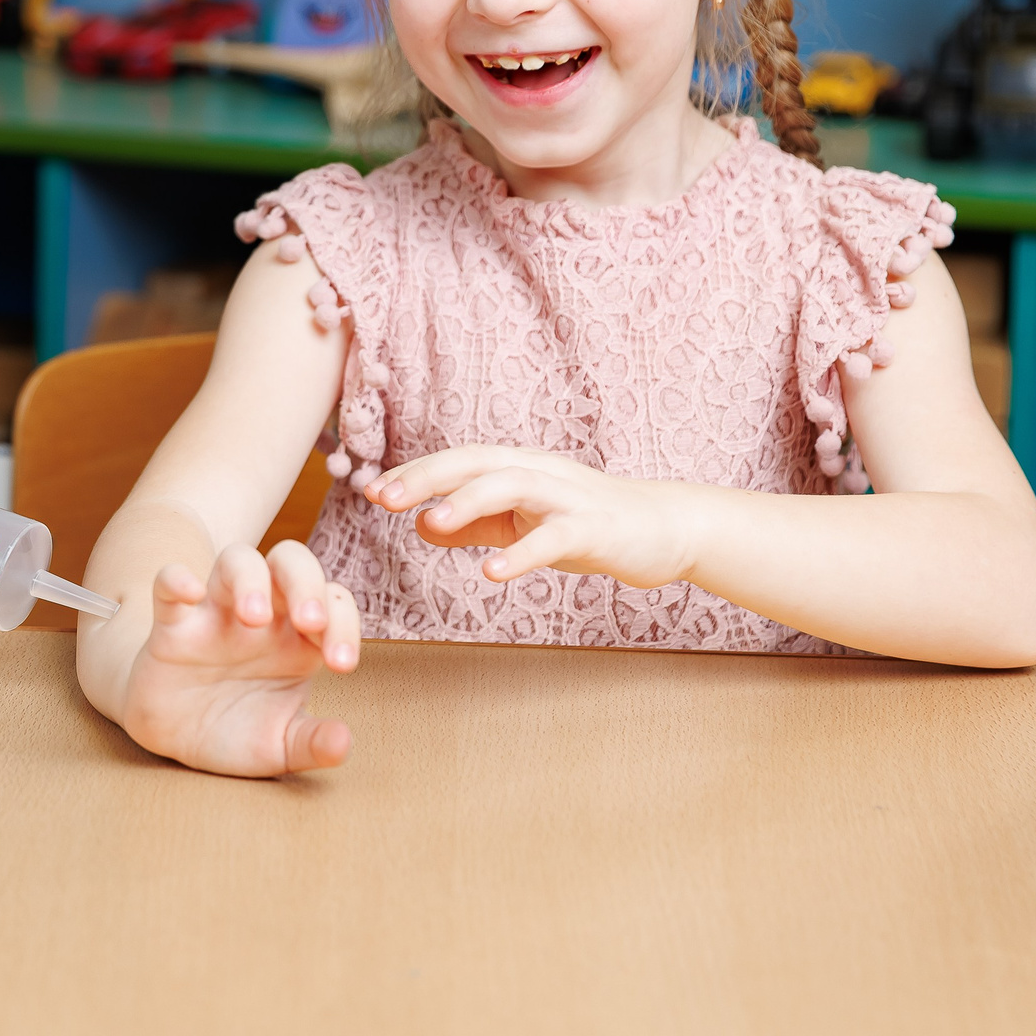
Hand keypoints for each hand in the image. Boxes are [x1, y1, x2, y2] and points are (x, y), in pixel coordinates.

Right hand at [113, 541, 359, 776]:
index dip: (345, 625)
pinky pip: (169, 583)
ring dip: (250, 578)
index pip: (333, 603)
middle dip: (306, 583)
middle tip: (309, 622)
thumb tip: (342, 743)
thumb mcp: (278, 748)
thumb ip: (311, 743)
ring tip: (253, 617)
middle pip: (290, 561)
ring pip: (236, 559)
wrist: (173, 740)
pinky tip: (190, 593)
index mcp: (296, 640)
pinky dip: (177, 579)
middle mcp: (261, 617)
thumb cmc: (234, 731)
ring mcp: (215, 614)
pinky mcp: (172, 625)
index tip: (341, 666)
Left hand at [363, 446, 692, 587]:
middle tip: (383, 498)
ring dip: (470, 501)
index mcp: (518, 468)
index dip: (415, 473)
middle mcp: (540, 472)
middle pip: (477, 462)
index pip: (458, 462)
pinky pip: (555, 536)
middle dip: (428, 476)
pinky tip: (493, 573)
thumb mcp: (522, 523)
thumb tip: (421, 523)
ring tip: (433, 521)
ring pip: (514, 485)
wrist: (664, 530)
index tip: (371, 489)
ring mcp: (569, 497)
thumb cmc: (586, 523)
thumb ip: (475, 523)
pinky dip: (522, 552)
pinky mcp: (596, 528)